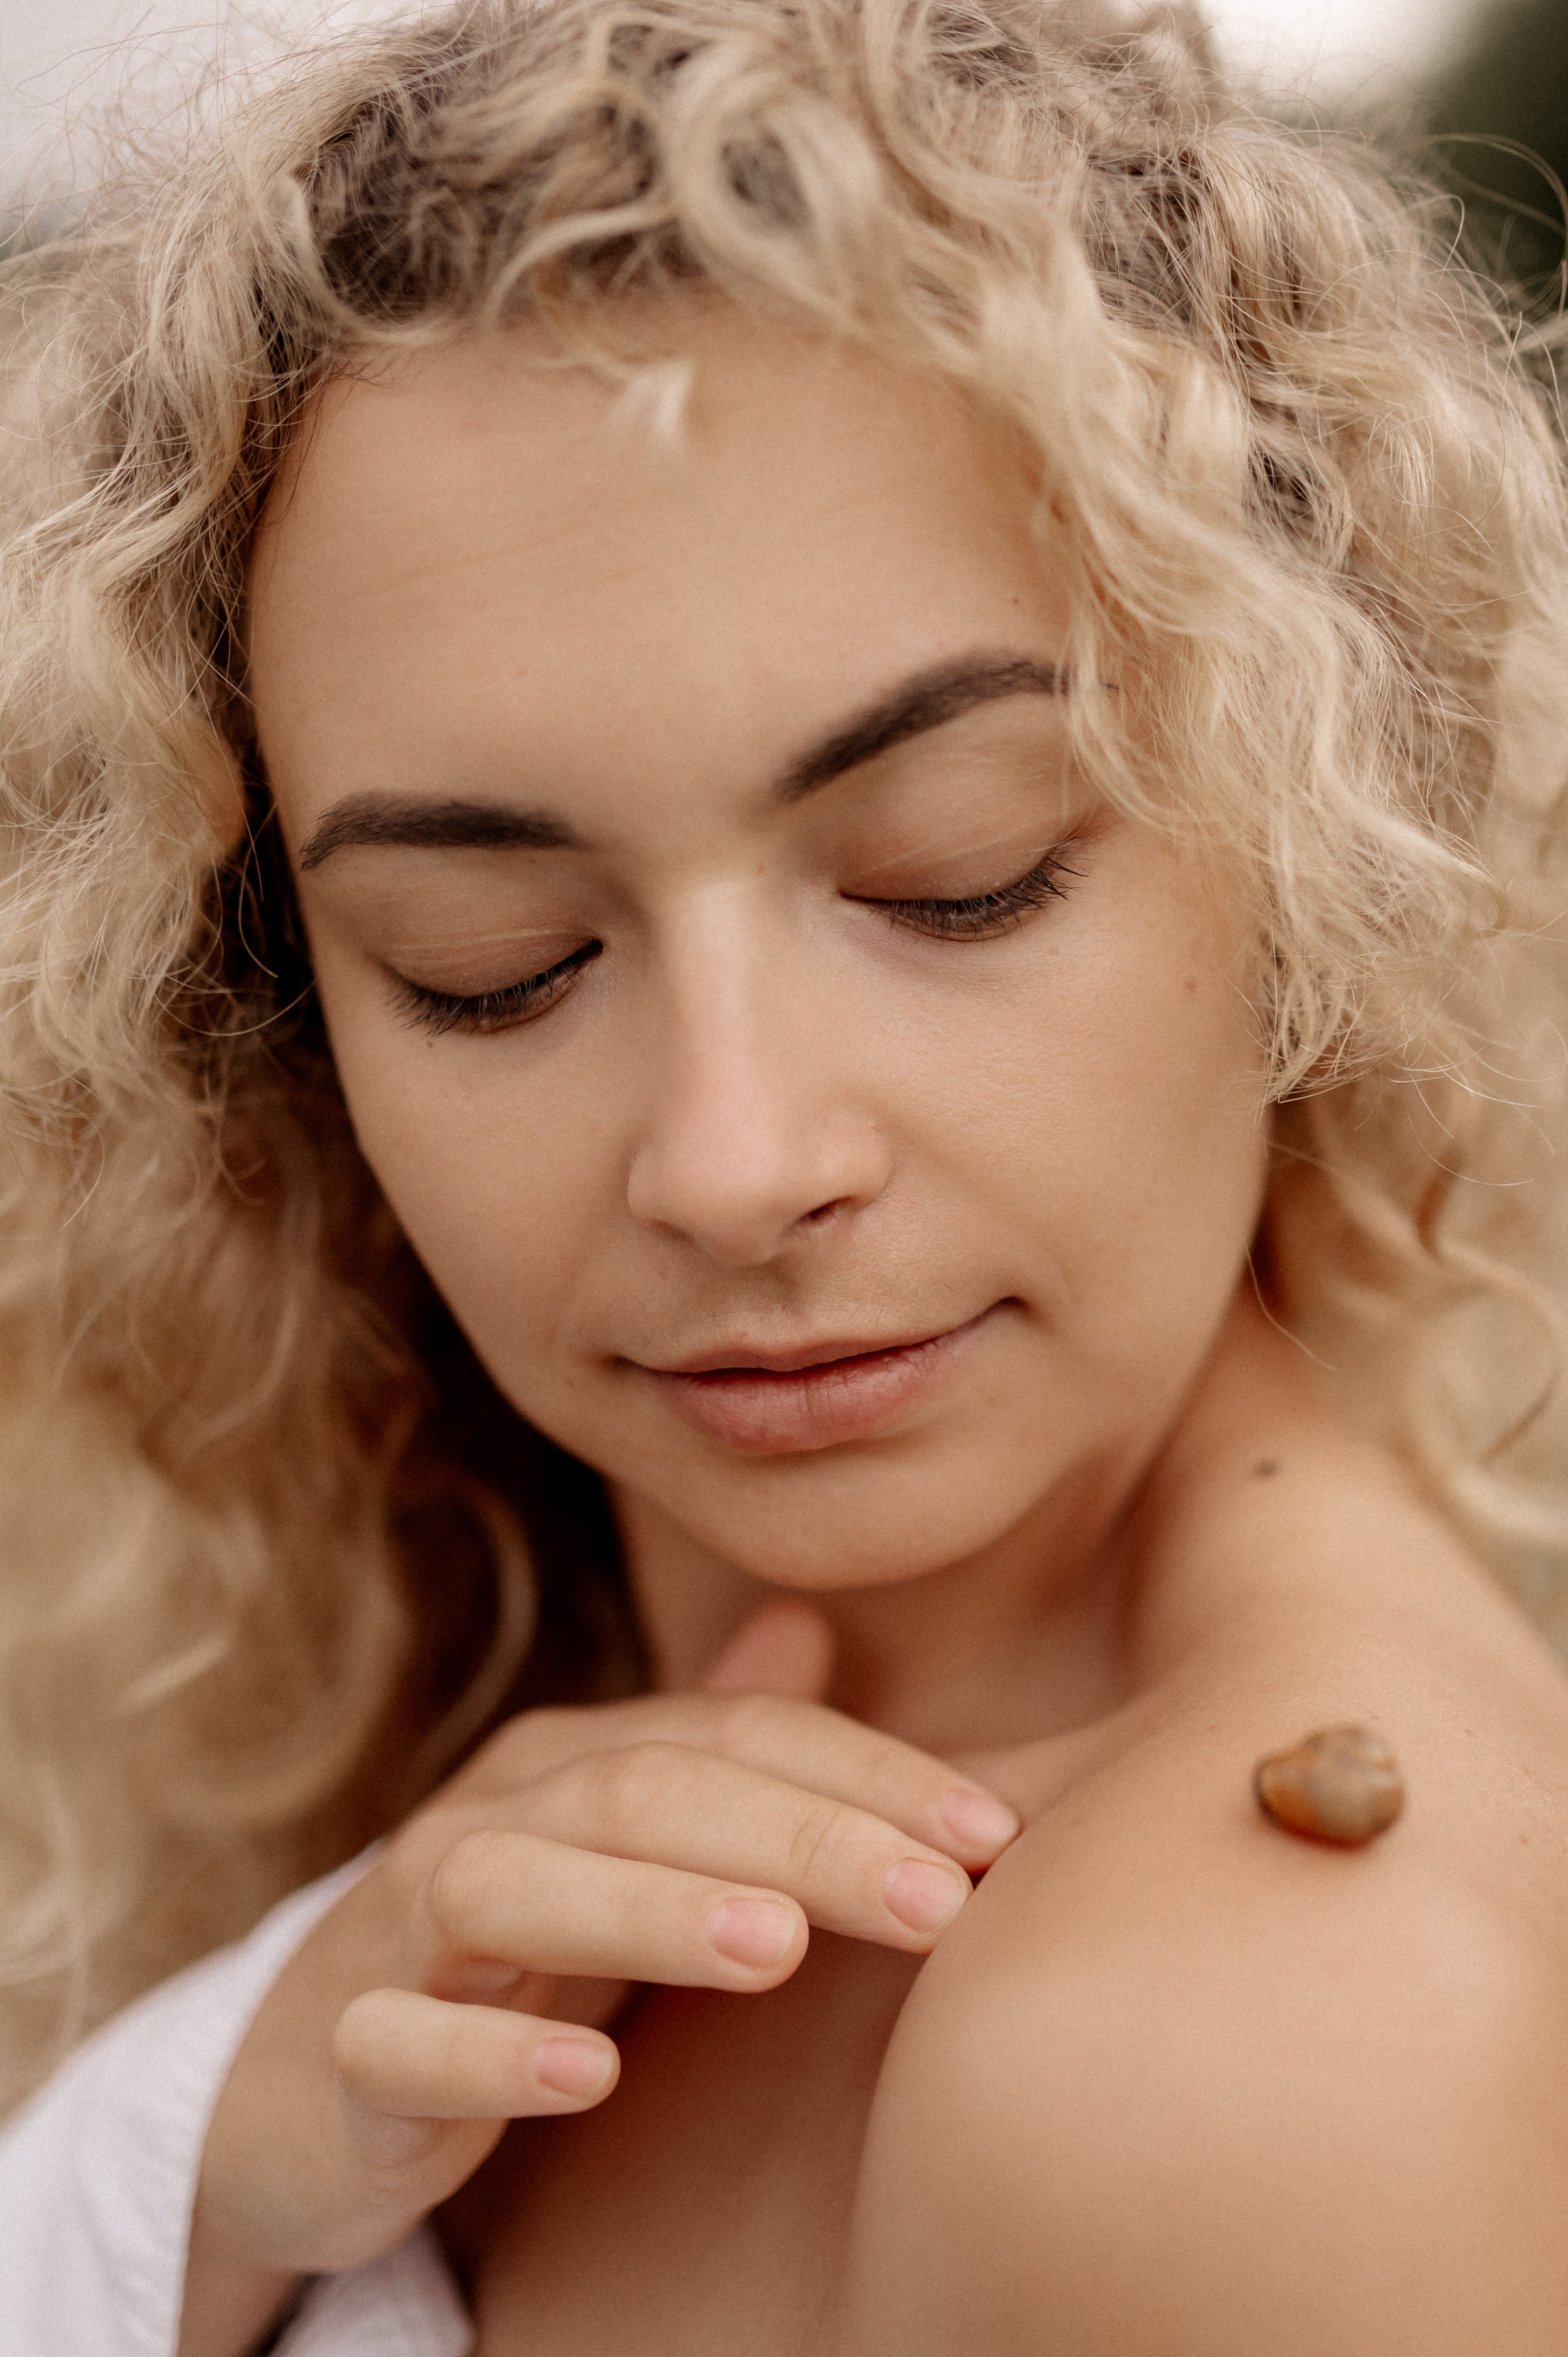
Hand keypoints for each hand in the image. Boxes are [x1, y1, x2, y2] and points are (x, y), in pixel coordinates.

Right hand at [178, 1600, 1019, 2354]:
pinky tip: (590, 2077)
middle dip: (797, 1837)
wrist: (307, 2081)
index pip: (731, 1738)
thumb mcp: (613, 1842)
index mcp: (570, 1766)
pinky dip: (489, 2055)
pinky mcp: (341, 2055)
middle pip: (641, 1796)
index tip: (993, 1836)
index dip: (865, 1774)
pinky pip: (400, 2043)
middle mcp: (486, 1821)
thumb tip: (810, 1622)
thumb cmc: (506, 1952)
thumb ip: (712, 1742)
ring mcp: (398, 1932)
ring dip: (648, 1910)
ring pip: (507, 1892)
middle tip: (935, 1898)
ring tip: (778, 1949)